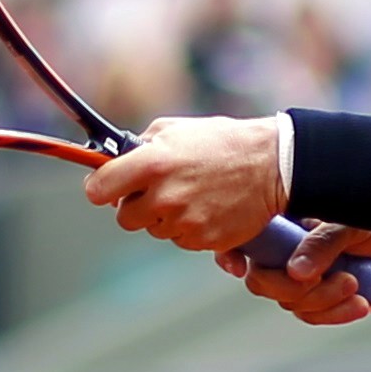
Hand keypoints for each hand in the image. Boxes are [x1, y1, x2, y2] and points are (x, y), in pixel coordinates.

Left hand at [84, 115, 286, 252]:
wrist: (271, 166)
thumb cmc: (222, 143)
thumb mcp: (175, 130)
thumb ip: (140, 147)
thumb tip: (114, 164)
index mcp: (152, 163)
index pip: (99, 189)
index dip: (101, 189)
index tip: (106, 188)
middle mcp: (164, 196)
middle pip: (125, 218)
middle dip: (137, 206)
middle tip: (159, 190)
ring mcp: (183, 222)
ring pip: (154, 230)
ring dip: (165, 218)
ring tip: (192, 195)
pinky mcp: (203, 241)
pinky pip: (180, 240)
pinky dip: (189, 229)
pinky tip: (207, 208)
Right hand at [217, 223, 370, 326]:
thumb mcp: (351, 223)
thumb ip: (323, 241)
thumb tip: (295, 271)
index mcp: (280, 222)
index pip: (242, 240)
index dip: (230, 254)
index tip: (239, 265)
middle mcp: (281, 251)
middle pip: (261, 282)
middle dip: (292, 288)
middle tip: (328, 278)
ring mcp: (294, 278)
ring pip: (289, 302)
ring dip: (322, 300)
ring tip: (353, 283)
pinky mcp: (312, 300)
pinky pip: (311, 316)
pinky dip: (334, 314)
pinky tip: (358, 304)